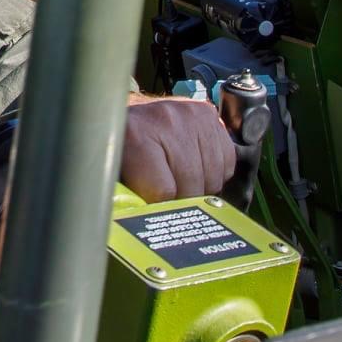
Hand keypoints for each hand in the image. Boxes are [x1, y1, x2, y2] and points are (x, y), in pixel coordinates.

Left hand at [120, 94, 234, 202]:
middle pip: (191, 186)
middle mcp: (166, 120)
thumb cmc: (118, 152)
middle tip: (165, 195)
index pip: (164, 192)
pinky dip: (213, 172)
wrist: (120, 115)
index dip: (160, 206)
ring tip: (178, 179)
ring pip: (212, 178)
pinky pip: (226, 162)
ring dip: (199, 187)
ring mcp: (191, 115)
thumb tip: (152, 227)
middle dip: (181, 199)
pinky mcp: (208, 114)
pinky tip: (193, 165)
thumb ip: (132, 201)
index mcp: (135, 136)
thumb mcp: (115, 176)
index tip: (154, 207)